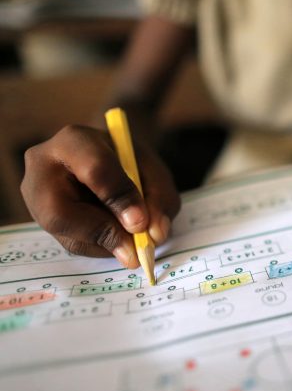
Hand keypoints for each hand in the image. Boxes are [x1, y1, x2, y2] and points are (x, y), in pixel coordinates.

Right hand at [21, 125, 179, 266]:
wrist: (104, 162)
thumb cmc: (129, 163)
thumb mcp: (151, 170)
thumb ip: (157, 197)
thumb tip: (155, 234)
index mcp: (75, 141)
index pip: (94, 169)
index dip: (119, 199)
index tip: (141, 223)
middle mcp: (43, 169)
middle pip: (60, 213)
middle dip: (104, 233)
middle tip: (135, 249)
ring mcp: (34, 198)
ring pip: (67, 237)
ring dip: (107, 244)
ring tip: (132, 240)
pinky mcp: (41, 222)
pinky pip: (72, 245)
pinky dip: (102, 247)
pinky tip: (117, 236)